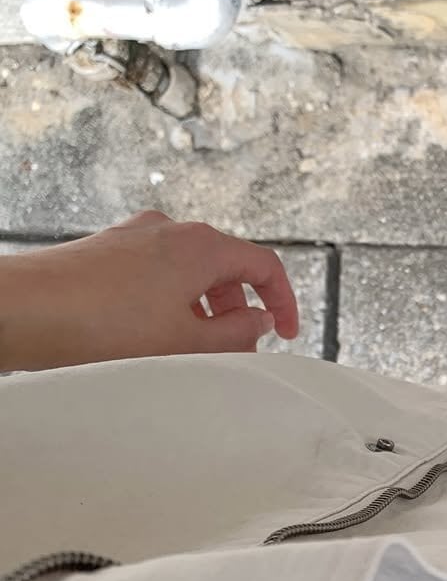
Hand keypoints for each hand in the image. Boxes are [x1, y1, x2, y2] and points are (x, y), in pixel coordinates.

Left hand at [0, 211, 298, 370]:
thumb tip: (260, 321)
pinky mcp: (108, 252)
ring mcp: (136, 237)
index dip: (284, 302)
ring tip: (189, 350)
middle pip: (226, 268)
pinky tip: (151, 338)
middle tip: (235, 350)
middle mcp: (170, 230)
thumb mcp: (188, 342)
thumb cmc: (103, 323)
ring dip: (202, 310)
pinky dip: (169, 303)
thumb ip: (238, 333)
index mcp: (201, 245)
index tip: (286, 333)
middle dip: (238, 310)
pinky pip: (156, 275)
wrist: (26, 311)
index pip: (264, 266)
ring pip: (189, 273)